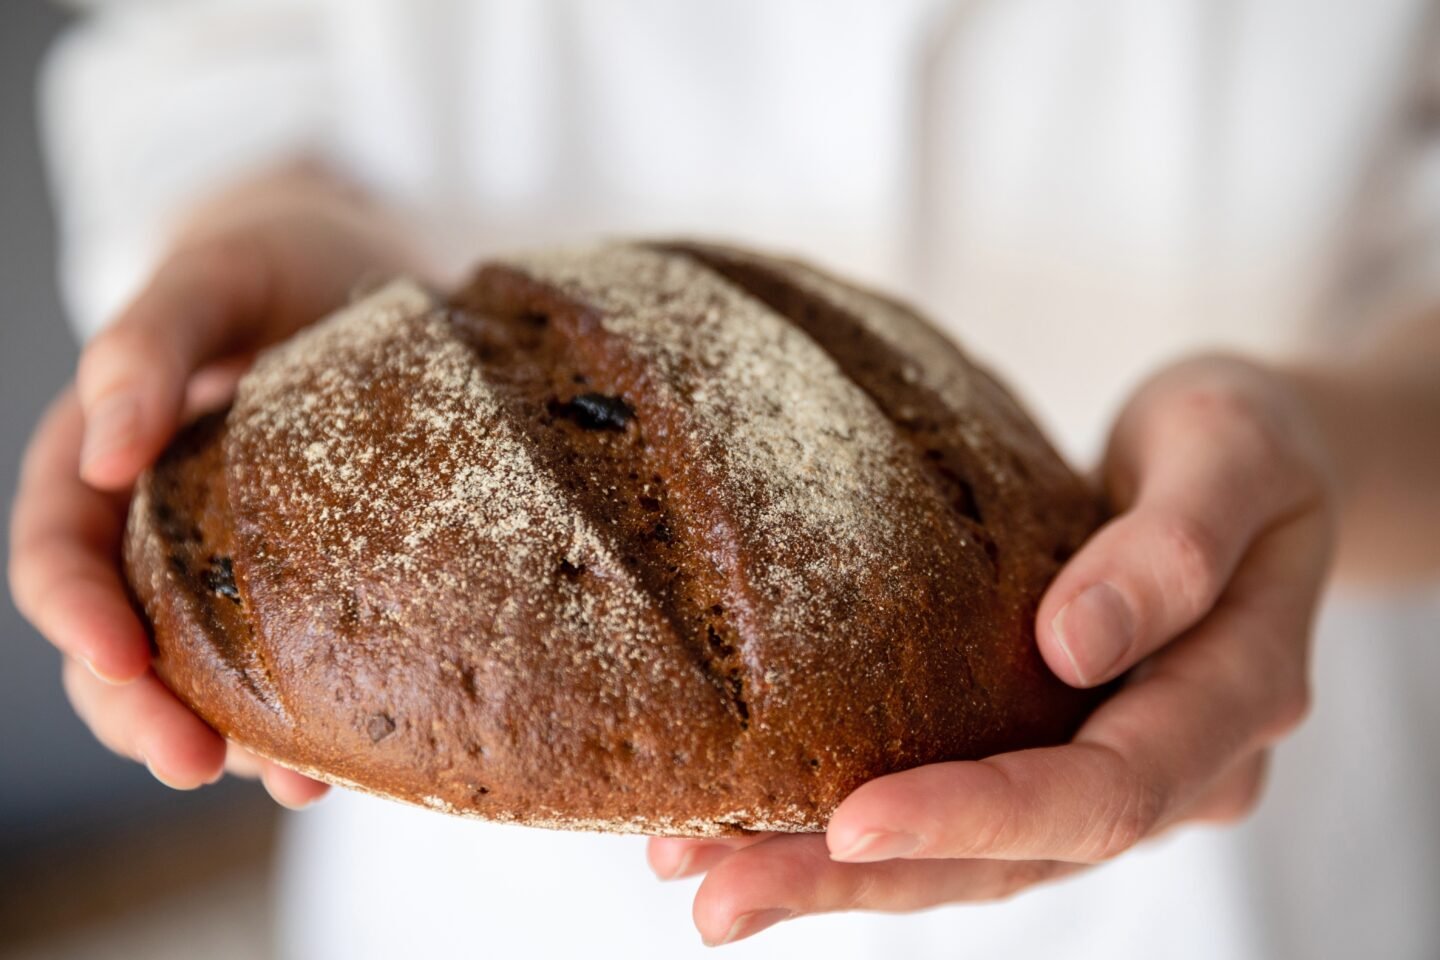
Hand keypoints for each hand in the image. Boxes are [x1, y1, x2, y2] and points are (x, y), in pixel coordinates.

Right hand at [8, 167, 416, 805]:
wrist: (362, 268)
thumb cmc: (273, 260)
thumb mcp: (213, 277)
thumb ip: (148, 343)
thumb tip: (104, 446)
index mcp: (101, 462)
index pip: (58, 555)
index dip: (73, 614)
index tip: (115, 660)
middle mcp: (155, 527)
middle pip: (117, 644)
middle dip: (142, 714)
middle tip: (194, 762)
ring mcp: (229, 563)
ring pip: (198, 675)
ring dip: (228, 739)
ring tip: (288, 783)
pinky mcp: (307, 579)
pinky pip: (288, 663)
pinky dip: (304, 716)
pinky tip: (341, 758)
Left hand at [646, 354, 1337, 945]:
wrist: (1249, 461)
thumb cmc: (1244, 442)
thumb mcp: (1234, 452)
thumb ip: (1175, 547)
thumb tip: (1075, 643)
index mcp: (1234, 699)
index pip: (1106, 791)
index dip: (979, 813)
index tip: (850, 821)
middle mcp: (1174, 766)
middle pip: (1018, 855)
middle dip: (867, 881)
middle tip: (722, 898)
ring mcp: (1106, 765)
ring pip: (976, 855)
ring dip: (838, 878)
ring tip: (706, 880)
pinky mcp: (1046, 745)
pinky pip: (958, 804)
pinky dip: (858, 827)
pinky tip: (752, 825)